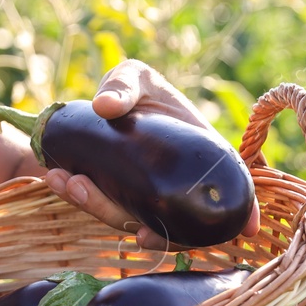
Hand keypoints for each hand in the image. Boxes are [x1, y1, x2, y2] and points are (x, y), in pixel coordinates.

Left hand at [43, 59, 260, 250]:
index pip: (232, 188)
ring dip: (95, 206)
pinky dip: (81, 200)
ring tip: (65, 180)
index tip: (245, 228)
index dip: (241, 210)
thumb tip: (107, 107)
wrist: (102, 105)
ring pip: (130, 219)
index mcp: (198, 155)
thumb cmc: (134, 87)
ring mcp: (147, 199)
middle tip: (84, 185)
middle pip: (169, 219)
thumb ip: (126, 85)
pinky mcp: (121, 202)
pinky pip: (105, 208)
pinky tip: (59, 182)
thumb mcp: (136, 77)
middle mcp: (176, 186)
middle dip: (128, 214)